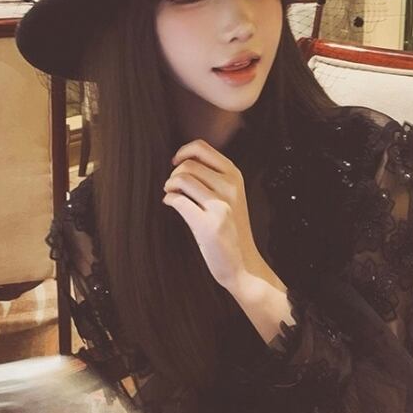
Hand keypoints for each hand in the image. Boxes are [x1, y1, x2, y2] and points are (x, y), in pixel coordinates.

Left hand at [162, 139, 264, 290]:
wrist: (243, 264)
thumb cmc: (231, 230)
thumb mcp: (230, 197)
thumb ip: (213, 178)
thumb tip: (182, 162)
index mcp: (235, 177)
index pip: (202, 148)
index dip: (183, 152)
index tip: (176, 162)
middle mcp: (230, 188)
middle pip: (189, 164)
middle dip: (174, 174)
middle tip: (172, 186)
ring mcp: (220, 205)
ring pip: (182, 179)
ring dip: (169, 186)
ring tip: (171, 194)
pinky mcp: (207, 224)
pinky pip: (178, 200)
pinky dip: (169, 199)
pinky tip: (171, 204)